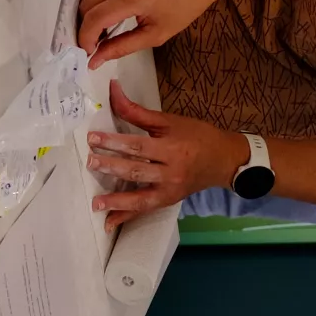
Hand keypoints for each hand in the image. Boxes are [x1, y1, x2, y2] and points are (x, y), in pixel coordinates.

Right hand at [77, 0, 224, 66]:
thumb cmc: (186, 4)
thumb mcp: (157, 33)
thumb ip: (123, 46)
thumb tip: (96, 59)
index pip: (95, 18)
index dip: (85, 37)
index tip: (87, 50)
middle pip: (86, 4)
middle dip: (86, 25)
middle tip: (97, 40)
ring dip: (89, 10)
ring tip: (103, 25)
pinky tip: (112, 5)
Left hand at [87, 81, 245, 228]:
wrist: (224, 160)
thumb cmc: (198, 136)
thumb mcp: (170, 121)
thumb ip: (138, 112)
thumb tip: (113, 91)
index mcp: (173, 149)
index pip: (139, 147)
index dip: (115, 142)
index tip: (93, 139)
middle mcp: (172, 173)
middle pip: (137, 171)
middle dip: (112, 167)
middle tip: (90, 162)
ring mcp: (170, 190)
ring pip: (141, 198)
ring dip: (117, 200)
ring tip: (96, 202)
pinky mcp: (169, 200)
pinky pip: (145, 210)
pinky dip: (127, 217)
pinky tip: (109, 223)